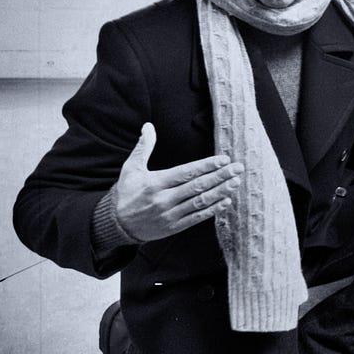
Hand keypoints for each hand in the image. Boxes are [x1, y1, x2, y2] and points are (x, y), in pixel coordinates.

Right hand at [111, 123, 242, 241]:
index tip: (224, 159)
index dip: (207, 166)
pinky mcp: (173, 227)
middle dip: (220, 176)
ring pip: (200, 202)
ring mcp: (170, 214)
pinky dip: (213, 210)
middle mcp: (164, 199)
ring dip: (220, 192)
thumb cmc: (126, 193)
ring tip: (235, 182)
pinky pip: (196, 218)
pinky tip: (226, 201)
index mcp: (155, 183)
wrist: (115, 225)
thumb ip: (143, 147)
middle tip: (238, 168)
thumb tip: (148, 126)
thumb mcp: (131, 168)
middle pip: (197, 186)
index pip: (187, 172)